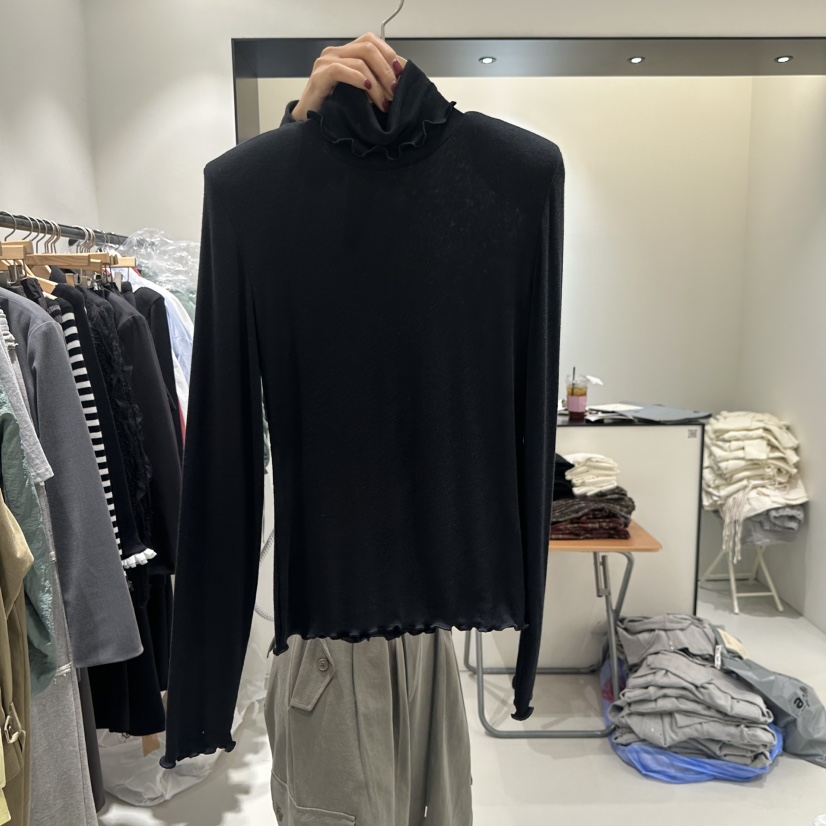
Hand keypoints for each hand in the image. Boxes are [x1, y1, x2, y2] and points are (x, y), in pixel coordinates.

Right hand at [291, 33, 406, 121]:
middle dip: (386, 69)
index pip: (371, 40)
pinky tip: (367, 90)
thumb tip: (397, 81)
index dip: (388, 54)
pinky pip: (341, 70)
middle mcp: (335, 53)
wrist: (310, 120)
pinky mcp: (319, 75)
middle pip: (368, 47)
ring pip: (359, 60)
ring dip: (377, 82)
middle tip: (395, 90)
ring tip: (384, 101)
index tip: (401, 73)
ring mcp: (326, 62)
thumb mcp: (359, 91)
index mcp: (346, 52)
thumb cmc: (334, 107)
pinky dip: (358, 79)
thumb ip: (373, 81)